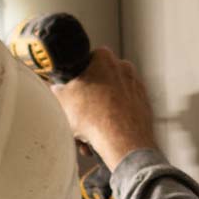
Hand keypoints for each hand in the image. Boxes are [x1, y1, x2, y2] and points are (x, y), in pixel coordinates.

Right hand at [52, 47, 156, 170]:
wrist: (122, 141)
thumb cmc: (93, 116)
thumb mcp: (61, 100)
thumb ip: (56, 90)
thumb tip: (55, 90)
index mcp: (104, 58)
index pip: (84, 63)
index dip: (74, 81)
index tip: (70, 95)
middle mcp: (124, 68)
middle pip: (97, 86)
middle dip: (85, 106)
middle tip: (75, 121)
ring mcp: (137, 88)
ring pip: (109, 103)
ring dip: (95, 120)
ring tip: (85, 138)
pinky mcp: (143, 108)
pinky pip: (121, 115)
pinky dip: (111, 126)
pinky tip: (100, 141)